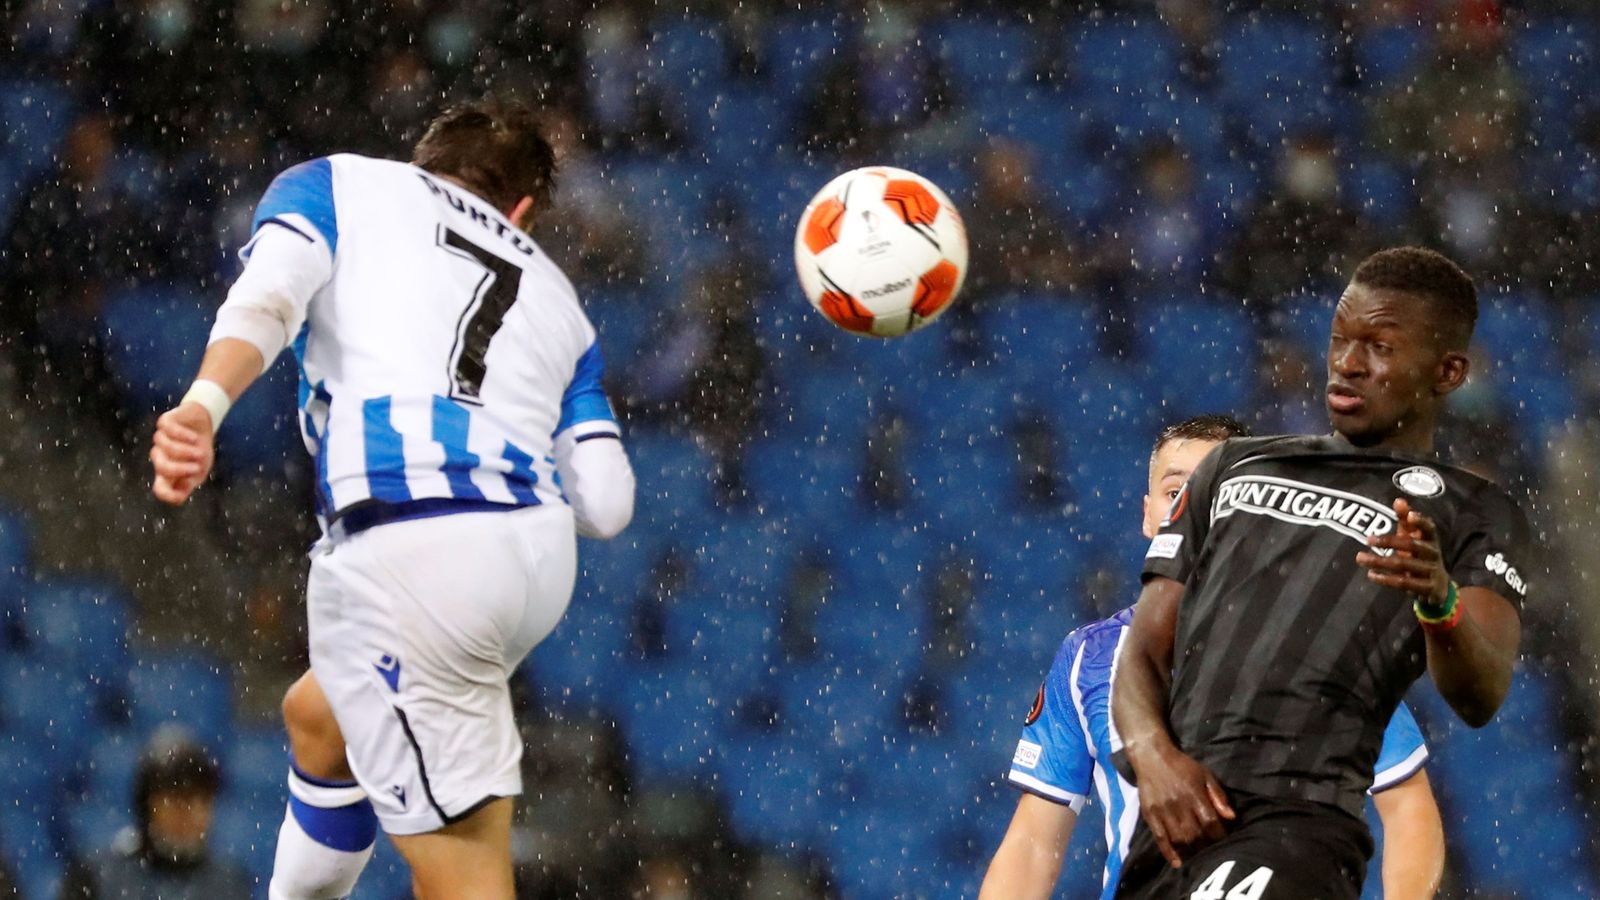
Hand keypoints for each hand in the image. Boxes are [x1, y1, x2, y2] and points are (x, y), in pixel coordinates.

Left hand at [150, 403, 215, 505]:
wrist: (203, 422)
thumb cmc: (199, 448)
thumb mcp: (200, 469)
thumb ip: (189, 483)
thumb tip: (179, 494)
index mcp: (168, 472)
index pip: (160, 488)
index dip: (168, 493)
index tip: (187, 488)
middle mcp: (160, 456)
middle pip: (161, 466)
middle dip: (180, 468)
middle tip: (198, 467)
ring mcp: (161, 438)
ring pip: (164, 446)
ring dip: (184, 451)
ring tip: (201, 451)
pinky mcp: (165, 422)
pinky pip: (167, 429)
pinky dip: (182, 435)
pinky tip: (195, 438)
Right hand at [1129, 743, 1235, 867]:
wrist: (1152, 756)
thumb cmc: (1182, 766)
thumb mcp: (1205, 775)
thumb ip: (1219, 796)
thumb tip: (1231, 817)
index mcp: (1194, 794)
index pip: (1210, 822)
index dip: (1219, 835)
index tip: (1223, 839)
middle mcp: (1178, 804)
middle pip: (1195, 833)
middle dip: (1206, 844)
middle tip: (1211, 849)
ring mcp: (1162, 811)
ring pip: (1179, 838)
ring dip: (1190, 850)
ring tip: (1198, 854)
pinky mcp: (1150, 814)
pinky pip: (1159, 838)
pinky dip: (1168, 853)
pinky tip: (1177, 862)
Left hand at [1357, 498, 1448, 605]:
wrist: (1439, 589)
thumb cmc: (1421, 557)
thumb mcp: (1414, 539)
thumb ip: (1406, 521)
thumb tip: (1398, 500)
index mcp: (1431, 540)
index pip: (1430, 528)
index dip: (1421, 522)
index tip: (1410, 516)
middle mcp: (1434, 554)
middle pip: (1412, 546)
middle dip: (1389, 542)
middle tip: (1367, 539)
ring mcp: (1432, 572)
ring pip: (1404, 565)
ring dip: (1380, 561)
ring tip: (1360, 558)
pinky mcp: (1426, 588)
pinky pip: (1404, 583)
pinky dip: (1386, 579)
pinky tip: (1371, 575)